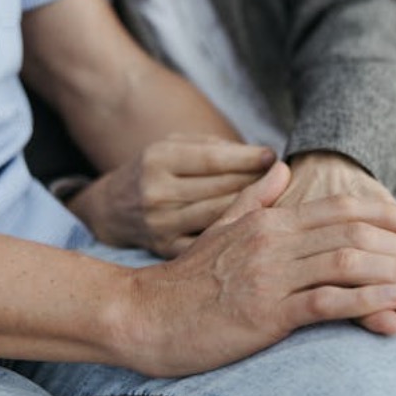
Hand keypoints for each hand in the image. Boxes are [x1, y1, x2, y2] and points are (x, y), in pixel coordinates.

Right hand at [69, 134, 274, 257]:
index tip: (273, 156)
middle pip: (221, 189)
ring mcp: (161, 225)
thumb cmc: (156, 169)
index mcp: (159, 160)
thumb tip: (264, 157)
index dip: (248, 158)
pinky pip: (211, 243)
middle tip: (283, 179)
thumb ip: (214, 148)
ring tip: (275, 201)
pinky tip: (255, 228)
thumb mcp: (174, 145)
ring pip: (221, 217)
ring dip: (254, 209)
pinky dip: (237, 235)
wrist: (112, 209)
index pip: (213, 160)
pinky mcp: (167, 250)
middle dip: (257, 182)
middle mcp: (157, 194)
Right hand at [120, 162, 395, 376]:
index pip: (337, 209)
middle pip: (352, 233)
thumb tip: (279, 167)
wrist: (141, 314)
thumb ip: (253, 198)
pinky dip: (363, 301)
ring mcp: (269, 275)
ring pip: (346, 264)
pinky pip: (323, 302)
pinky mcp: (263, 312)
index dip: (384, 214)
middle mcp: (274, 241)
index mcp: (268, 221)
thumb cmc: (185, 281)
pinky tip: (394, 305)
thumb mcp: (220, 230)